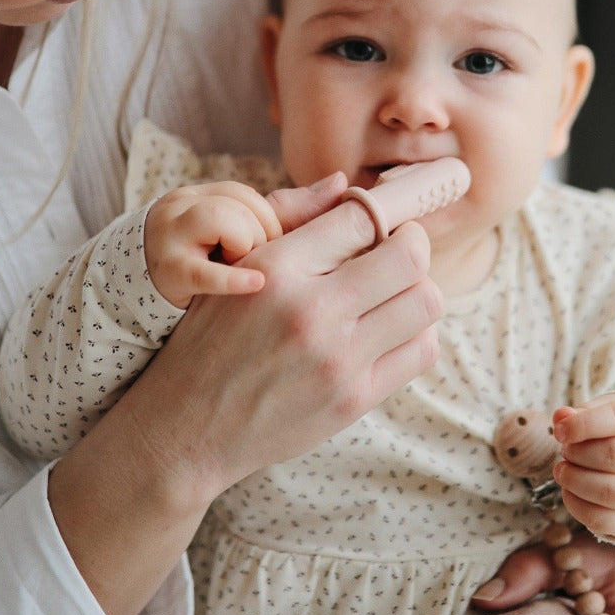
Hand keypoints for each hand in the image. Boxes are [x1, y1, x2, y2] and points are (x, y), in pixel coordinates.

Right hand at [50, 174, 442, 614]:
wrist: (188, 427)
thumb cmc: (211, 342)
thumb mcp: (236, 272)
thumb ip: (291, 227)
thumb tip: (346, 187)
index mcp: (277, 268)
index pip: (361, 217)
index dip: (382, 214)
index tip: (383, 225)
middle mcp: (312, 310)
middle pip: (409, 256)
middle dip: (411, 246)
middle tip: (399, 253)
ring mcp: (338, 359)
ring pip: (425, 302)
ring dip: (418, 291)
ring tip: (395, 295)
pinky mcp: (354, 399)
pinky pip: (421, 351)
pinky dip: (415, 335)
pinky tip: (391, 333)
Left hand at [552, 393, 614, 539]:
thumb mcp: (612, 412)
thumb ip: (584, 413)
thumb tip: (561, 418)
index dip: (583, 424)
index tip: (560, 431)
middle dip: (578, 453)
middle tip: (566, 451)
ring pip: (611, 492)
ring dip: (575, 481)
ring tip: (563, 471)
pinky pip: (605, 521)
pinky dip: (577, 507)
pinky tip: (569, 491)